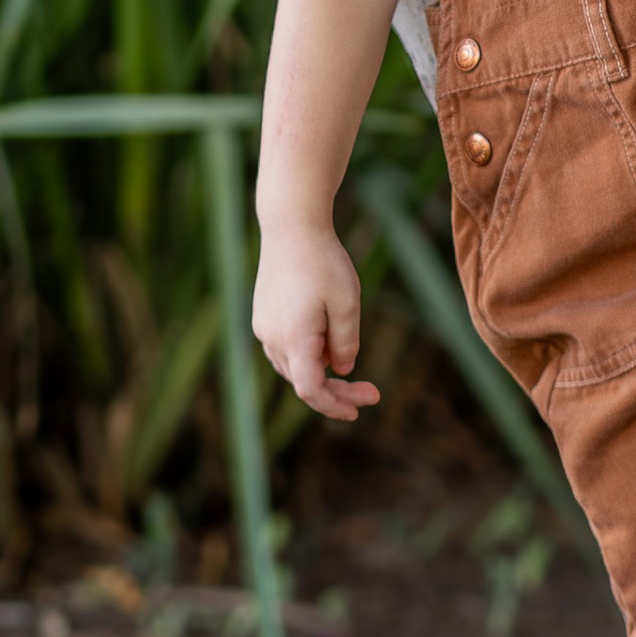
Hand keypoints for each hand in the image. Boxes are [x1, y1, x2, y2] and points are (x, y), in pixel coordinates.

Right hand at [252, 218, 381, 423]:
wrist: (291, 225)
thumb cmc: (323, 262)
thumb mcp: (347, 303)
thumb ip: (346, 343)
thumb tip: (342, 370)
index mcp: (293, 339)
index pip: (311, 391)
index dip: (334, 406)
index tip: (359, 410)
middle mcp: (272, 338)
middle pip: (303, 382)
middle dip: (336, 391)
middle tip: (371, 392)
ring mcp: (264, 328)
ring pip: (293, 368)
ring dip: (321, 374)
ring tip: (348, 358)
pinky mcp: (263, 316)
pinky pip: (285, 349)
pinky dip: (307, 356)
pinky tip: (327, 339)